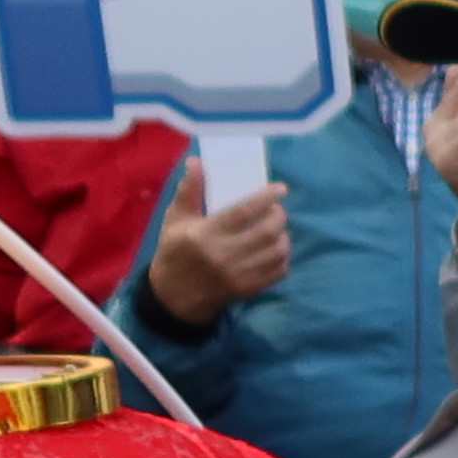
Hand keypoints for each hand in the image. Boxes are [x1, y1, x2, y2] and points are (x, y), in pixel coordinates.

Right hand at [140, 167, 292, 325]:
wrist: (174, 295)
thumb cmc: (175, 251)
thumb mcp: (176, 219)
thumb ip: (189, 190)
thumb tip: (196, 162)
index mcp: (205, 235)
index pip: (243, 212)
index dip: (266, 198)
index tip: (280, 188)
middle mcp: (223, 255)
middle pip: (266, 231)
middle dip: (278, 216)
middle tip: (276, 210)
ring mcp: (238, 275)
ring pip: (277, 251)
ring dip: (283, 236)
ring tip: (275, 228)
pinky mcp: (248, 289)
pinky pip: (279, 271)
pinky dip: (283, 257)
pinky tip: (274, 248)